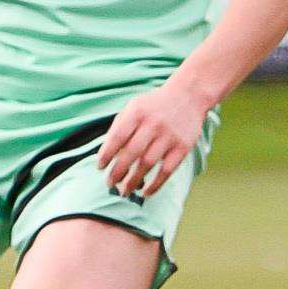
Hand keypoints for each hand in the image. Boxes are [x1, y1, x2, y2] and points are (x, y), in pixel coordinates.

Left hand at [97, 72, 212, 198]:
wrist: (188, 96)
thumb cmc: (154, 106)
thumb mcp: (134, 107)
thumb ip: (120, 127)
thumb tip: (107, 156)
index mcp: (137, 112)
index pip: (117, 137)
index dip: (106, 154)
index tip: (100, 167)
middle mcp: (153, 124)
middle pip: (131, 153)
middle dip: (118, 171)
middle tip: (109, 184)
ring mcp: (169, 136)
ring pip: (147, 163)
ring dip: (134, 181)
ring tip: (124, 191)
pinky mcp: (183, 147)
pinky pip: (167, 170)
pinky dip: (155, 184)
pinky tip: (146, 192)